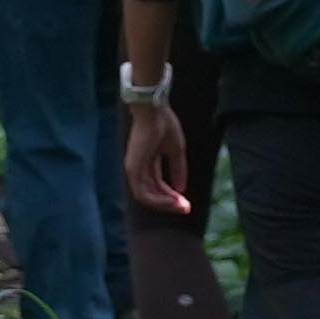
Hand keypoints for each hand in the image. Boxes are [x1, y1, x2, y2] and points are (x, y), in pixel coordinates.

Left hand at [121, 95, 191, 214]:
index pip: (157, 184)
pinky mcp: (133, 170)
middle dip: (170, 202)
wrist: (153, 110)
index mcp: (147, 161)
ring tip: (182, 206)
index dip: (171, 195)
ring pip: (147, 197)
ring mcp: (133, 169)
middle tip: (186, 208)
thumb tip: (181, 189)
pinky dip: (158, 201)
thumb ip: (178, 169)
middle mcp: (138, 167)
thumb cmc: (164, 124)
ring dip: (165, 204)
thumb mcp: (176, 149)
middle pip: (153, 193)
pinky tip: (173, 201)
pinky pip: (143, 194)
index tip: (186, 202)